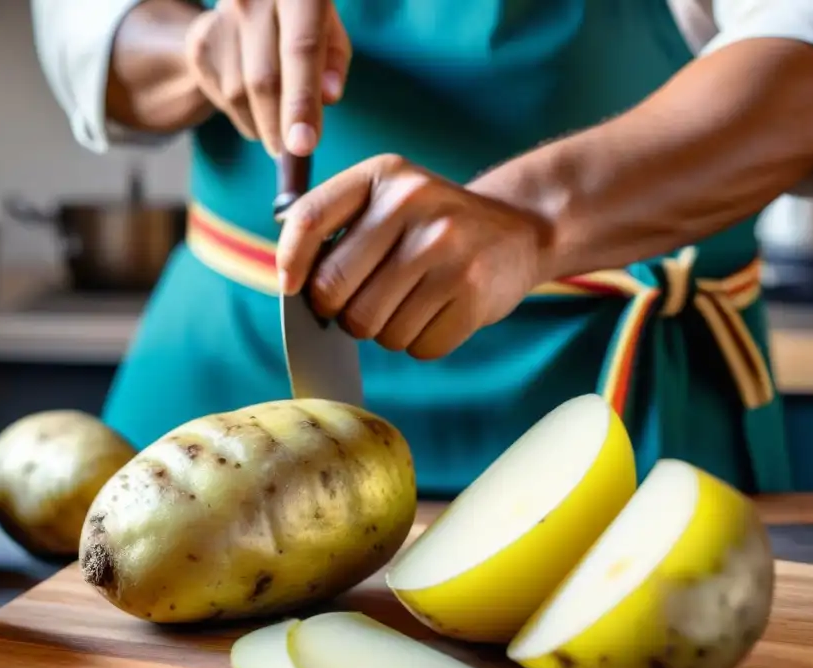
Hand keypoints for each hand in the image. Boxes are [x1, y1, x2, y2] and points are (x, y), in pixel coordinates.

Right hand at [184, 0, 350, 155]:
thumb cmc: (301, 18)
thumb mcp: (328, 27)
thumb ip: (334, 59)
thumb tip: (328, 97)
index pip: (301, 50)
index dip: (301, 102)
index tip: (303, 146)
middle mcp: (251, 0)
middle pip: (264, 79)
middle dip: (279, 127)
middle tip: (290, 155)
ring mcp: (221, 20)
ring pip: (239, 94)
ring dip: (262, 123)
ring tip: (278, 124)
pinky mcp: (200, 43)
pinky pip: (223, 96)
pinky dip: (245, 114)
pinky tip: (256, 104)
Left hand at [276, 154, 550, 359]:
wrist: (522, 229)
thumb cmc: (434, 225)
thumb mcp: (390, 199)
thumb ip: (339, 228)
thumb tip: (293, 285)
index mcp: (384, 175)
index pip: (310, 220)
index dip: (290, 262)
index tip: (292, 287)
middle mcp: (414, 204)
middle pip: (334, 289)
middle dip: (339, 310)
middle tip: (362, 303)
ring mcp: (447, 249)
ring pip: (373, 327)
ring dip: (383, 330)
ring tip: (409, 304)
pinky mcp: (472, 294)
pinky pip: (417, 347)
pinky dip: (420, 342)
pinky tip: (437, 314)